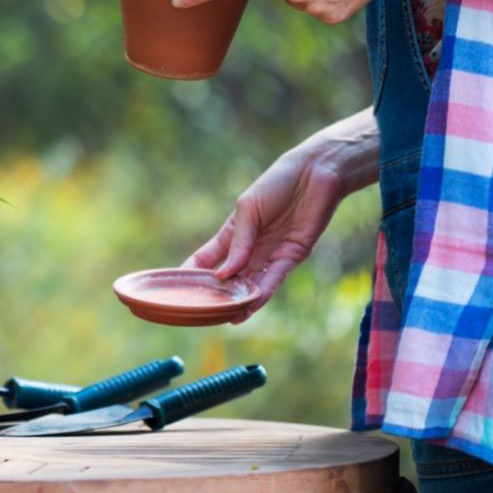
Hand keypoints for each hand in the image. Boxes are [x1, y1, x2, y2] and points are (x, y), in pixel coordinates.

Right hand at [183, 150, 347, 322]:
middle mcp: (249, 249)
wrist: (314, 174)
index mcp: (232, 234)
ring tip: (230, 318)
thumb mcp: (248, 209)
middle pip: (228, 279)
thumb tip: (224, 275)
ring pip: (251, 285)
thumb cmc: (275, 184)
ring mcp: (269, 255)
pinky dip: (263, 293)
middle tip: (205, 313)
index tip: (178, 290)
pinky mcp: (291, 257)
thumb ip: (238, 242)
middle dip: (218, 296)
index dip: (192, 274)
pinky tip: (251, 305)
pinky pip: (274, 280)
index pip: (206, 259)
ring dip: (242, 301)